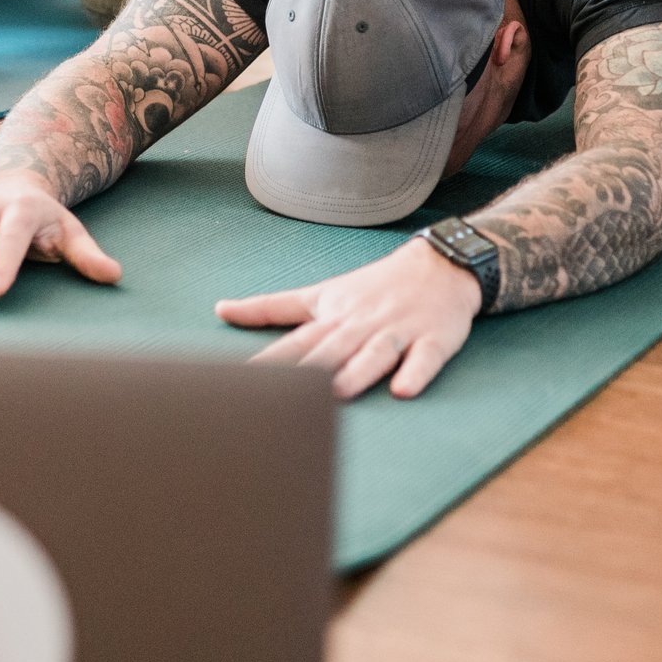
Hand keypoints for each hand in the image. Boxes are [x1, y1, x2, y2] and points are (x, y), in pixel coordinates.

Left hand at [222, 238, 481, 399]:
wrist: (440, 265)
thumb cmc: (375, 287)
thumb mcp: (320, 293)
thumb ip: (272, 307)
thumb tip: (221, 309)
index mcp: (333, 315)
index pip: (295, 340)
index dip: (267, 361)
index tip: (239, 381)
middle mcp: (362, 323)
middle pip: (332, 348)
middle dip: (308, 370)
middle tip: (282, 396)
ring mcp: (398, 331)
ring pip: (375, 352)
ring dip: (357, 371)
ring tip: (337, 391)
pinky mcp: (434, 339)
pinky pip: (425, 358)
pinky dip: (416, 373)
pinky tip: (404, 389)